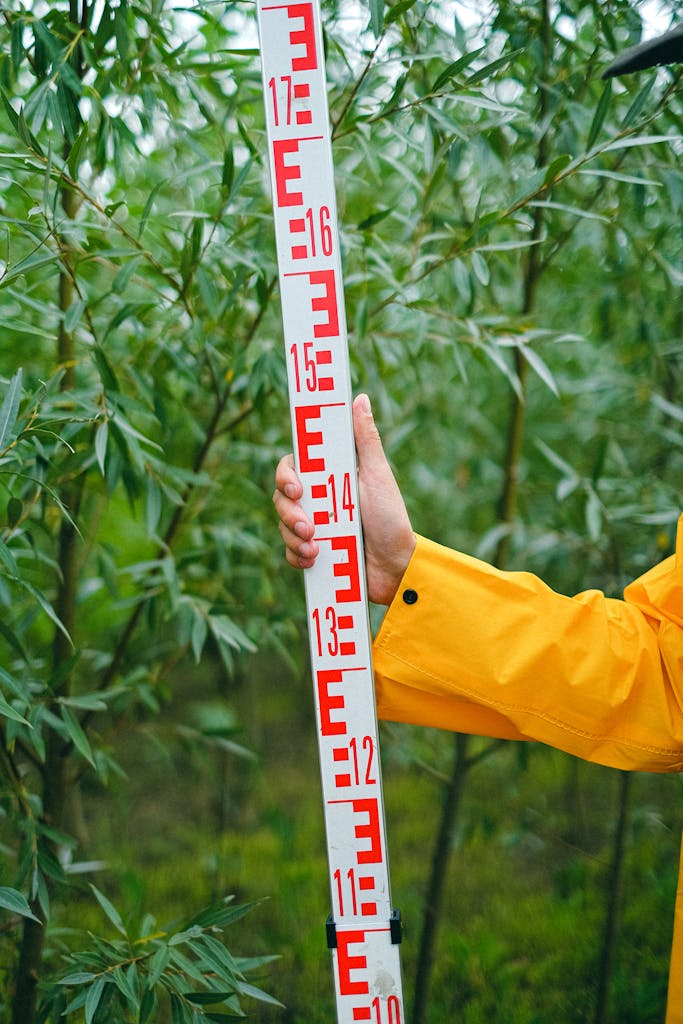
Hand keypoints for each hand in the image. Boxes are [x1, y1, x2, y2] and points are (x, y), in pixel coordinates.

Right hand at [273, 394, 415, 604]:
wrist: (396, 567)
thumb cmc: (391, 517)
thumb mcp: (377, 475)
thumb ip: (365, 439)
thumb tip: (360, 398)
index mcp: (330, 477)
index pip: (294, 467)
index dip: (285, 475)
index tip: (296, 488)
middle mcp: (319, 500)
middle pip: (282, 497)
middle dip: (290, 513)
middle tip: (310, 527)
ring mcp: (315, 527)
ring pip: (283, 525)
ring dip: (294, 538)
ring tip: (316, 550)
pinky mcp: (313, 553)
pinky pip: (290, 553)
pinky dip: (297, 557)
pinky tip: (313, 561)